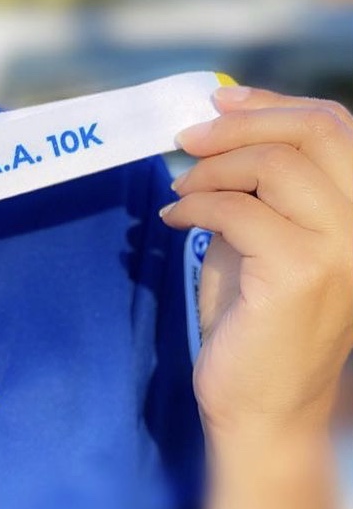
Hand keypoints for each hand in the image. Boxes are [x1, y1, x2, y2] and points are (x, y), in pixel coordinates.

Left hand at [163, 86, 352, 439]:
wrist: (263, 406)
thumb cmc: (257, 324)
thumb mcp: (263, 241)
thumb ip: (257, 191)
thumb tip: (216, 134)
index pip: (336, 128)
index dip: (274, 105)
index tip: (218, 102)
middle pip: (314, 133)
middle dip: (241, 124)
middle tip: (186, 137)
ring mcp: (340, 249)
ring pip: (275, 165)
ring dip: (212, 168)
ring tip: (178, 189)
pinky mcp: (300, 273)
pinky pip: (238, 210)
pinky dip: (195, 205)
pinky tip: (174, 219)